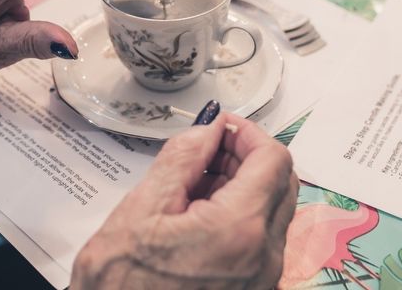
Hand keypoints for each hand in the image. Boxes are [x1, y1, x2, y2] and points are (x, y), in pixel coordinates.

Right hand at [71, 112, 298, 289]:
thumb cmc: (120, 287)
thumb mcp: (140, 210)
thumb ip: (181, 159)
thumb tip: (209, 127)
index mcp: (239, 230)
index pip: (274, 159)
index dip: (248, 133)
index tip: (220, 127)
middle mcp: (264, 258)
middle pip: (281, 182)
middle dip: (247, 156)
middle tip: (207, 151)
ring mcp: (263, 280)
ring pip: (273, 210)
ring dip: (243, 185)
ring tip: (194, 186)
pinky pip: (262, 240)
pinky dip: (241, 216)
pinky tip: (199, 217)